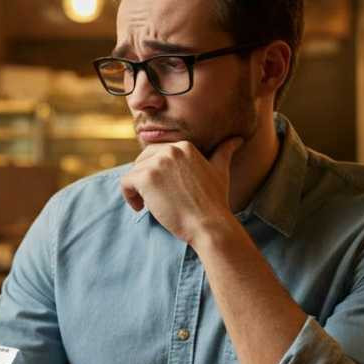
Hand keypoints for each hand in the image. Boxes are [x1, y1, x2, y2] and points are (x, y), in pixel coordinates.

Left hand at [120, 136, 244, 243]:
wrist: (209, 224)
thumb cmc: (215, 202)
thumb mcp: (220, 171)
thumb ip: (224, 152)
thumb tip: (237, 139)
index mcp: (184, 146)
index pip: (157, 154)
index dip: (157, 173)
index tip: (165, 191)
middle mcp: (170, 150)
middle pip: (143, 161)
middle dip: (145, 179)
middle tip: (155, 199)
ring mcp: (157, 163)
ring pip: (133, 172)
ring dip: (137, 190)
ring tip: (149, 206)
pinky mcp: (146, 178)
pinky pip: (125, 182)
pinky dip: (128, 196)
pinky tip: (141, 208)